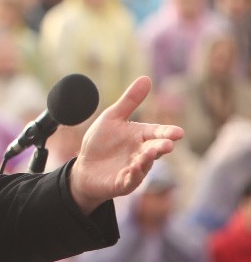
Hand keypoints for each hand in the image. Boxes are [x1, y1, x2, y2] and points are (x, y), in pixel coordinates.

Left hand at [69, 76, 183, 213]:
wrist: (85, 166)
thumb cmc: (101, 142)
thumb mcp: (112, 117)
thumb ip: (130, 101)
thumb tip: (147, 78)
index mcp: (141, 137)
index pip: (156, 133)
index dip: (166, 133)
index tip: (178, 132)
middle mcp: (141, 153)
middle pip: (155, 150)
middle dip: (161, 147)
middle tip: (168, 145)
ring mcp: (134, 170)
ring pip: (144, 166)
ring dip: (146, 161)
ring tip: (147, 155)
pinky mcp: (123, 183)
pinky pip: (130, 181)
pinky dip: (132, 176)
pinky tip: (131, 170)